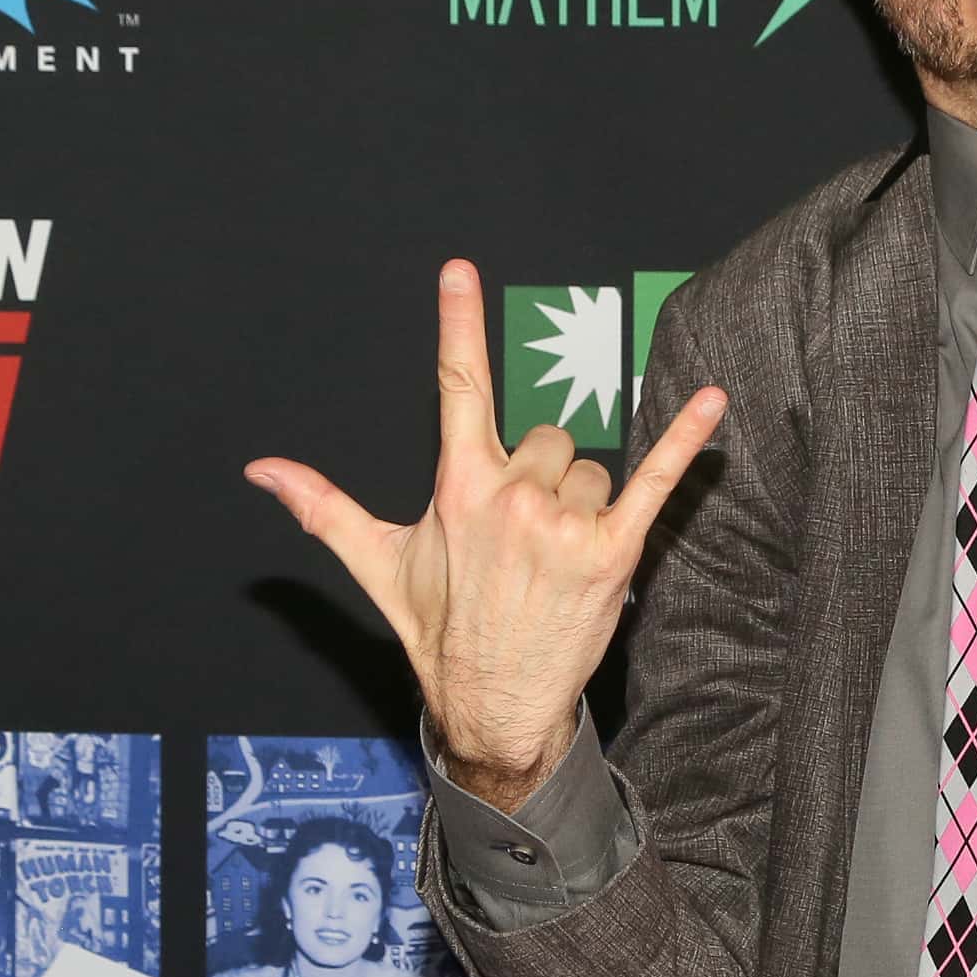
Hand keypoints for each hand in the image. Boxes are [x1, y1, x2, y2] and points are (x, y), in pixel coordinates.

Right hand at [247, 260, 725, 804]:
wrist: (494, 704)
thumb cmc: (440, 631)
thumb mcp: (379, 564)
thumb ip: (325, 506)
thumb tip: (262, 469)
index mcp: (458, 487)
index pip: (458, 388)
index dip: (459, 324)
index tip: (461, 271)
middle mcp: (512, 496)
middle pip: (549, 436)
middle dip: (544, 475)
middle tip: (526, 536)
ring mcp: (564, 523)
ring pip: (592, 468)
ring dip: (584, 502)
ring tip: (559, 557)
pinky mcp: (615, 551)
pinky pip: (655, 479)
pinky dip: (686, 439)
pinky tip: (714, 400)